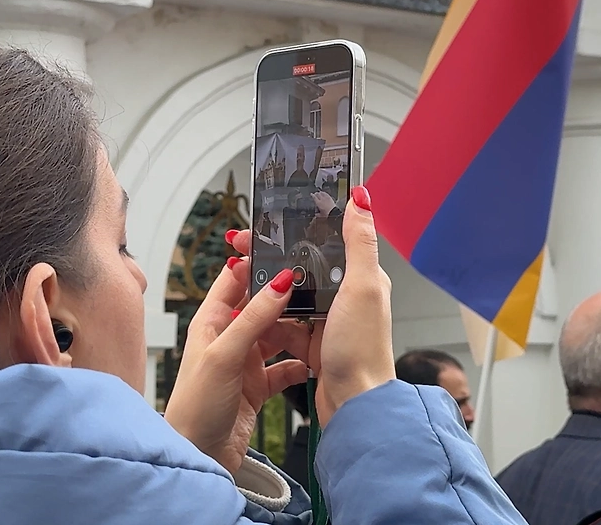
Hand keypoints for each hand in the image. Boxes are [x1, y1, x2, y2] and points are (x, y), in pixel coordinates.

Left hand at [164, 249, 310, 473]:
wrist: (199, 455)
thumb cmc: (196, 406)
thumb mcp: (225, 354)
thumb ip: (253, 317)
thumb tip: (279, 282)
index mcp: (212, 321)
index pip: (234, 279)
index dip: (256, 262)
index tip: (284, 249)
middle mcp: (228, 337)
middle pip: (261, 305)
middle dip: (285, 298)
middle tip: (313, 286)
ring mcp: (244, 361)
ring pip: (277, 334)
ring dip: (296, 331)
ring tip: (318, 324)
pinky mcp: (257, 385)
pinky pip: (284, 367)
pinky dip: (298, 364)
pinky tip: (312, 361)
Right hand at [226, 189, 394, 426]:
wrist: (354, 404)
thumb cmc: (362, 349)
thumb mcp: (363, 287)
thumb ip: (359, 243)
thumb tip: (361, 197)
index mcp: (361, 279)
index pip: (326, 241)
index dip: (295, 228)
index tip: (266, 221)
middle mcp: (346, 298)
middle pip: (302, 267)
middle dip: (270, 256)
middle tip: (237, 247)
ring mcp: (328, 323)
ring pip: (290, 296)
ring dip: (265, 288)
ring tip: (238, 279)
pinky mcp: (313, 345)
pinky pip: (285, 325)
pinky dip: (268, 321)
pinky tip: (250, 316)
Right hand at [311, 191, 337, 216]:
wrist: (333, 212)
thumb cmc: (326, 214)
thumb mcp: (320, 215)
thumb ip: (317, 214)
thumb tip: (316, 214)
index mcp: (318, 203)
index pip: (314, 197)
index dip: (312, 195)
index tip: (311, 194)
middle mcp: (321, 199)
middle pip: (318, 194)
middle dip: (316, 193)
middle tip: (315, 193)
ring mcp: (326, 198)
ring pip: (322, 193)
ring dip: (320, 192)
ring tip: (319, 192)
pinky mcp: (330, 198)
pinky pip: (326, 194)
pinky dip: (324, 193)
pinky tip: (324, 193)